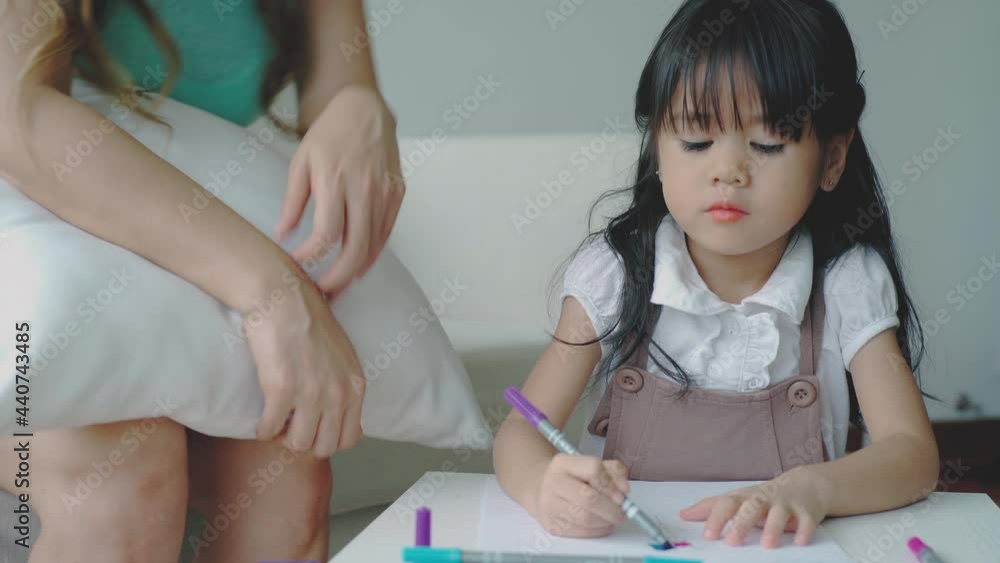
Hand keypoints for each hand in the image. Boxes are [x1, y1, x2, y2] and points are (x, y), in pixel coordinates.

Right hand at [246, 268, 365, 457]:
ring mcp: (311, 393)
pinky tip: (259, 420)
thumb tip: (356, 431)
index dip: (326, 439)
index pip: (348, 439)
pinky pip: (269, 429)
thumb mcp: (344, 358)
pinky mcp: (282, 388)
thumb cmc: (309, 322)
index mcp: (355, 386)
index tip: (310, 428)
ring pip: (297, 444)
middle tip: (289, 426)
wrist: (283, 296)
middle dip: (304, 442)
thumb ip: (348, 391)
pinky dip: (262, 430)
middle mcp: (338, 393)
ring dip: (282, 438)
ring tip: (275, 421)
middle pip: (323, 447)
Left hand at [276, 84, 404, 297]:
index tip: (297, 266)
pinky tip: (357, 266)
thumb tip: (283, 234)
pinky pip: (386, 234)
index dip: (312, 257)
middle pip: (355, 248)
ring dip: (355, 272)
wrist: (366, 110)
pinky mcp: (397, 195)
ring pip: (374, 246)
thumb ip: (293, 200)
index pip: (327, 233)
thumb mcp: (301, 162)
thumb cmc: (329, 134)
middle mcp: (364, 189)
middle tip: (322, 294)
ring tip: (338, 287)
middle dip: (338, 278)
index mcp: (335, 180)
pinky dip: (372, 254)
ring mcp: (385, 193)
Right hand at [532, 455, 630, 537]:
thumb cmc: (571, 478)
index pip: (593, 468)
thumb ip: (613, 471)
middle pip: (589, 498)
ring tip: (611, 517)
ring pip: (586, 519)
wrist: (540, 490)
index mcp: (563, 463)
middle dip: (612, 509)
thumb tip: (624, 489)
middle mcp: (553, 482)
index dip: (612, 484)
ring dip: (607, 521)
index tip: (622, 494)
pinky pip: (582, 532)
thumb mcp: (589, 465)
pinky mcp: (551, 525)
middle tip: (622, 512)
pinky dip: (598, 531)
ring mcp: (549, 505)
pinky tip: (601, 524)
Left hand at [679, 467, 832, 547]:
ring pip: (778, 513)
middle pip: (751, 507)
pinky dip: (804, 530)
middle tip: (732, 542)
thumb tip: (683, 515)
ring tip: (767, 545)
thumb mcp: (739, 499)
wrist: (807, 484)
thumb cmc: (766, 496)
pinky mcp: (807, 511)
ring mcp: (786, 504)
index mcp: (745, 497)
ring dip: (772, 527)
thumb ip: (712, 508)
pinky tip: (800, 541)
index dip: (716, 518)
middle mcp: (764, 498)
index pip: (727, 504)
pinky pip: (807, 520)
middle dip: (741, 523)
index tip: (708, 535)